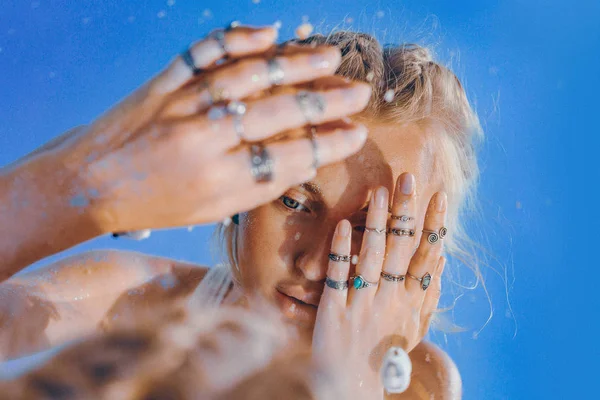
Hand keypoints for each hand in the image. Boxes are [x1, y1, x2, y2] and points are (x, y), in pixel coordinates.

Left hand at [39, 23, 370, 232]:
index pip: (289, 158)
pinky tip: (268, 32)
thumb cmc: (156, 204)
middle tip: (357, 91)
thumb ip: (258, 186)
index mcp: (218, 182)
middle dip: (324, 101)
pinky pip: (203, 53)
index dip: (328, 145)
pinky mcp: (163, 81)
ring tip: (328, 56)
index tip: (356, 133)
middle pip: (276, 113)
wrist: (88, 185)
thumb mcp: (210, 210)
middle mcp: (203, 141)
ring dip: (293, 63)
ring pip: (247, 76)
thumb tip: (306, 162)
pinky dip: (237, 38)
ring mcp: (182, 105)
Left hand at [312, 173, 446, 397]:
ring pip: (371, 257)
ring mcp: (362, 305)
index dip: (432, 226)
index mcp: (411, 303)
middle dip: (405, 212)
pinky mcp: (333, 311)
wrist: (351, 385)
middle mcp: (390, 301)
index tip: (437, 195)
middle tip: (407, 178)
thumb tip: (440, 260)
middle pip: (400, 250)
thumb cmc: (386, 352)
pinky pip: (338, 277)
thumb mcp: (415, 327)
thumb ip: (428, 294)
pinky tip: (343, 224)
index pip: (426, 257)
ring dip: (376, 223)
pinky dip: (340, 250)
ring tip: (379, 192)